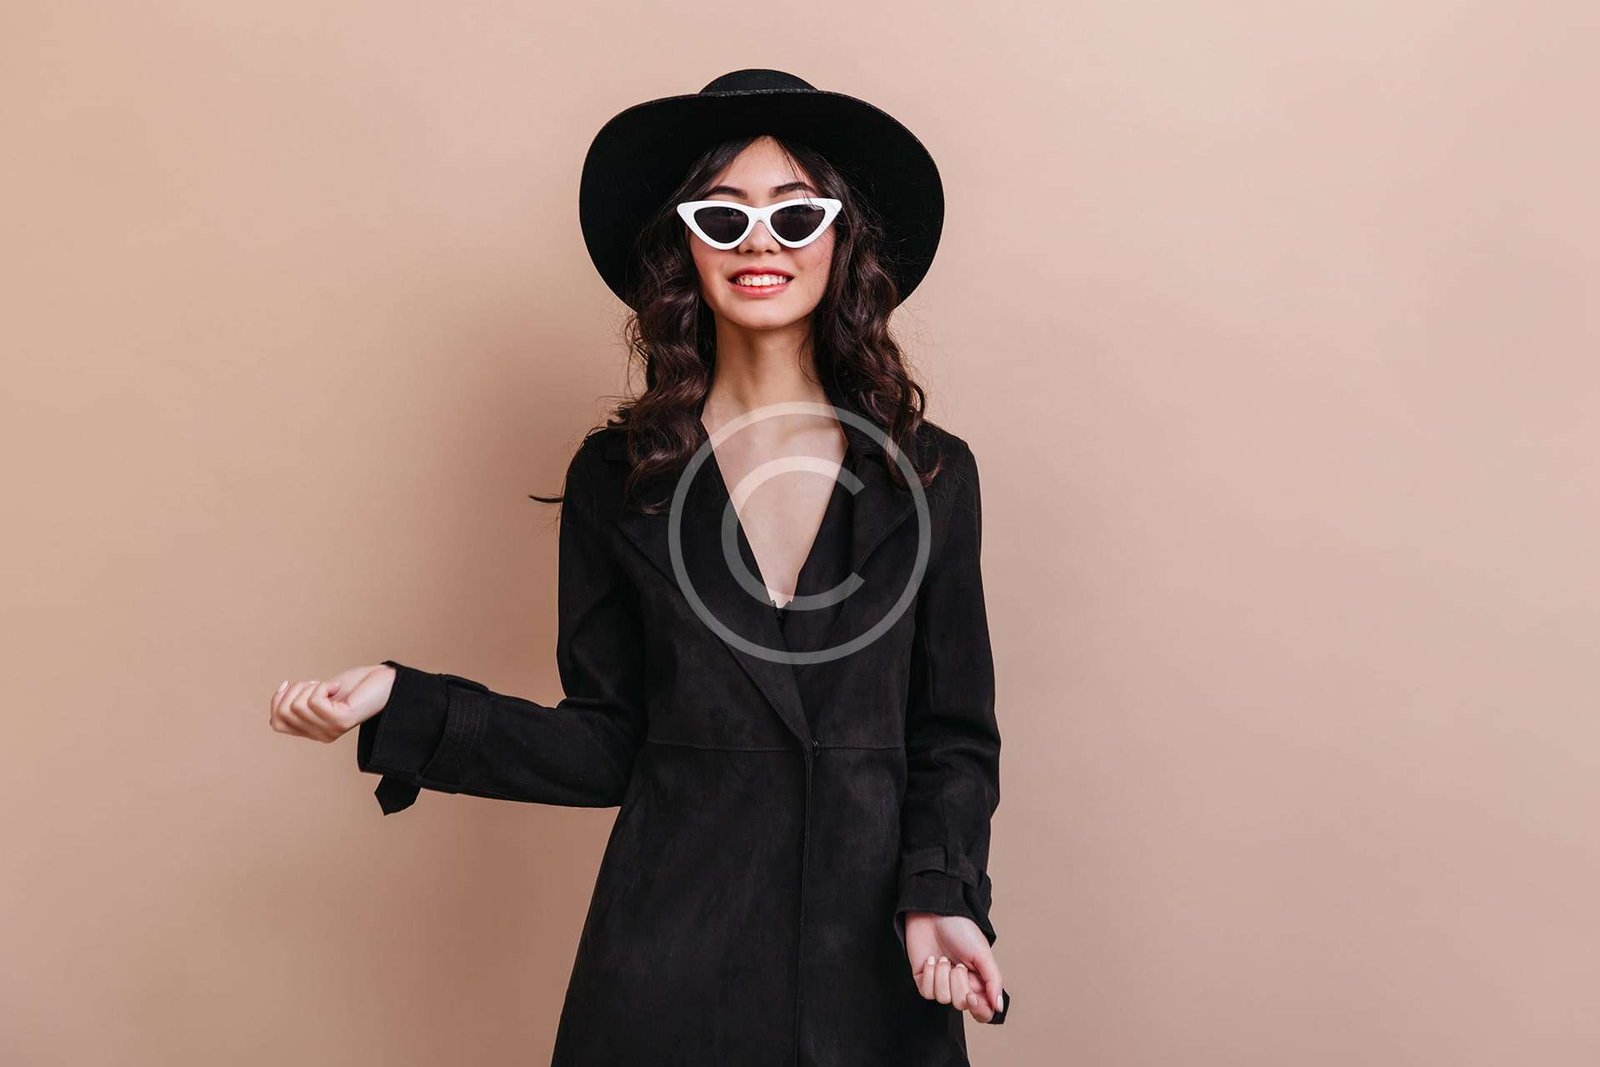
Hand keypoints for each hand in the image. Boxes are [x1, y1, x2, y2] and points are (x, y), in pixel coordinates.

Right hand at [268, 664, 395, 741]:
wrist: (386, 683)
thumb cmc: (356, 686)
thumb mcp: (320, 692)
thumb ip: (301, 699)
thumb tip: (279, 694)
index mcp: (312, 730)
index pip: (276, 724)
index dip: (276, 701)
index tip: (289, 684)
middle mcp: (320, 735)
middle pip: (283, 713)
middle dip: (293, 690)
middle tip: (316, 684)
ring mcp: (330, 730)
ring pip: (296, 706)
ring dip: (310, 686)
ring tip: (329, 686)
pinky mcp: (341, 721)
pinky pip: (313, 702)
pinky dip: (322, 687)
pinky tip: (337, 687)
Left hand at [903, 911, 1005, 1022]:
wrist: (934, 912)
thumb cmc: (961, 929)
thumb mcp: (982, 953)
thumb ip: (994, 981)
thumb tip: (999, 1006)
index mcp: (979, 980)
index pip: (983, 1011)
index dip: (979, 1010)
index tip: (972, 996)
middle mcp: (960, 985)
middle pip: (962, 1005)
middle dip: (958, 983)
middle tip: (958, 964)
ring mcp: (941, 983)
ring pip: (943, 999)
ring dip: (942, 975)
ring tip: (943, 958)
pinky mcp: (923, 980)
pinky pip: (927, 992)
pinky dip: (929, 974)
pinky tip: (931, 959)